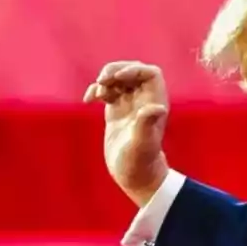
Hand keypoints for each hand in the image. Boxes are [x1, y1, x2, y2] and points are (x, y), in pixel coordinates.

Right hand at [83, 61, 170, 207]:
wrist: (133, 176)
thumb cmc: (140, 163)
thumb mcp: (142, 144)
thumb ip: (146, 125)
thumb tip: (158, 108)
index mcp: (155, 103)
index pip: (150, 73)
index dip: (134, 69)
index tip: (117, 78)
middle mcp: (144, 101)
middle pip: (133, 71)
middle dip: (116, 70)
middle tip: (102, 81)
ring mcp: (129, 106)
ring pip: (119, 79)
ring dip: (105, 79)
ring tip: (97, 93)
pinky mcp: (116, 112)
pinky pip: (107, 91)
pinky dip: (96, 90)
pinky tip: (88, 100)